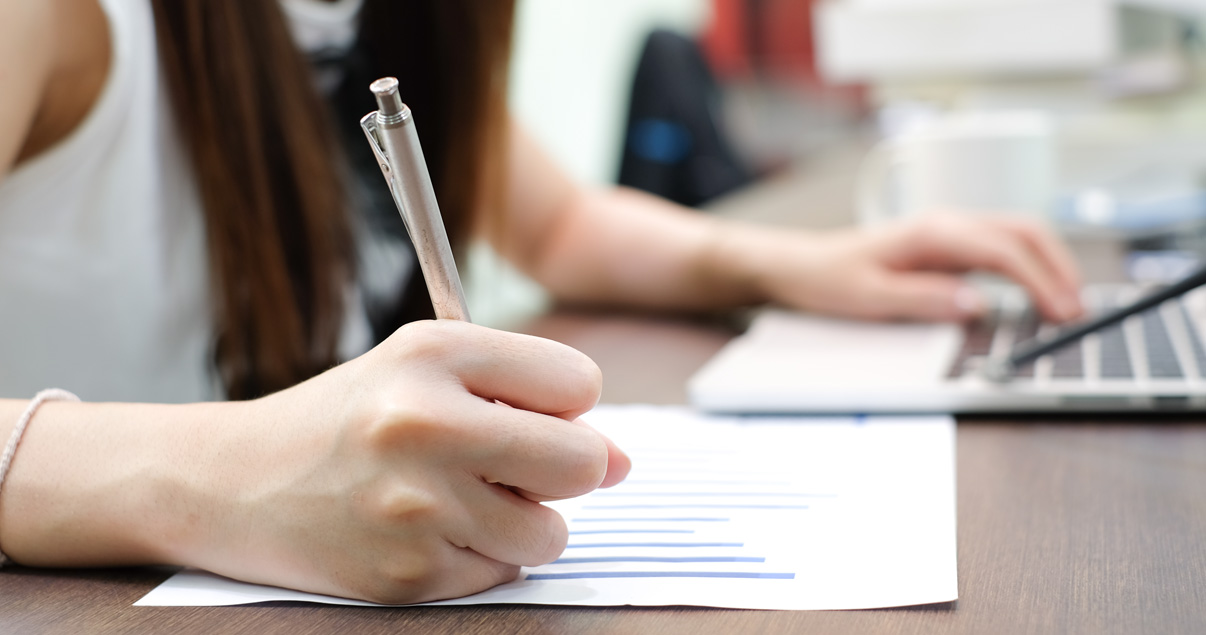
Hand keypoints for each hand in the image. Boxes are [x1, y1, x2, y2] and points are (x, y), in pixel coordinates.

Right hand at [181, 320, 630, 603]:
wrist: (234, 483)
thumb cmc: (346, 419)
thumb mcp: (426, 369)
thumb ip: (532, 397)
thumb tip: (625, 463)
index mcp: (432, 355)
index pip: (578, 383)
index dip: (562, 405)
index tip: (525, 413)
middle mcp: (423, 425)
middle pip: (581, 463)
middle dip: (561, 470)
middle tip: (508, 465)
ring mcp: (414, 508)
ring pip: (550, 532)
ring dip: (521, 522)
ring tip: (457, 498)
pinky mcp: (406, 576)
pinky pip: (500, 575)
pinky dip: (477, 557)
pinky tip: (424, 532)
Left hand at [743, 213, 1083, 322]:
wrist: (798, 265)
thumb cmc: (828, 279)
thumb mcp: (869, 298)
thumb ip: (923, 300)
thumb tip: (976, 304)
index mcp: (930, 232)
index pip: (1003, 250)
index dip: (1040, 281)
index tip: (1061, 311)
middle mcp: (944, 224)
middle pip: (1022, 231)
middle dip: (1058, 267)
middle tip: (1078, 310)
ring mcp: (947, 232)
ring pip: (1015, 234)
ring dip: (1047, 263)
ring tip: (1067, 303)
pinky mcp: (945, 246)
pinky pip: (998, 247)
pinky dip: (1028, 265)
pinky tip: (1037, 291)